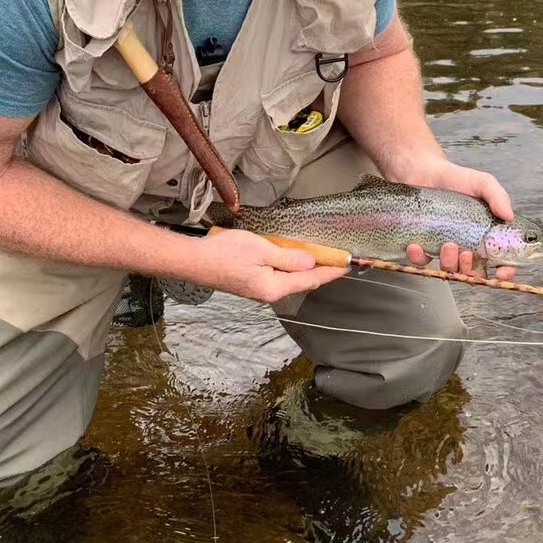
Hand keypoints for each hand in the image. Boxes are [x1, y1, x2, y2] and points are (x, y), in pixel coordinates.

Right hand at [185, 227, 346, 304]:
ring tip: (324, 258)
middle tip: (340, 258)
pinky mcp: (251, 283)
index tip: (349, 263)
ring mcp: (259, 290)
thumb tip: (312, 262)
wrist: (193, 261)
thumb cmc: (224, 253)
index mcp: (275, 287)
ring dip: (307, 269)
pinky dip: (291, 267)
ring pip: (291, 279)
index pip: (311, 278)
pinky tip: (296, 259)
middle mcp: (269, 293)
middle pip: (303, 281)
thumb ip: (288, 257)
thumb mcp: (261, 249)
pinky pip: (278, 276)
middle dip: (322, 270)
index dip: (331, 270)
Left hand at [394, 155, 518, 280]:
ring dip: (449, 264)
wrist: (423, 171)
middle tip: (467, 254)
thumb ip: (498, 196)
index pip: (500, 261)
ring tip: (447, 245)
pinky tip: (416, 246)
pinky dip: (419, 258)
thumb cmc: (455, 178)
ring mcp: (444, 248)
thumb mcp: (482, 183)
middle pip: (473, 272)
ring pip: (449, 270)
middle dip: (471, 270)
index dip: (504, 272)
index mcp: (484, 236)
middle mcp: (466, 245)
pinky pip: (421, 261)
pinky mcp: (422, 246)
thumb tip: (509, 216)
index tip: (501, 273)